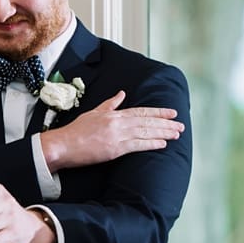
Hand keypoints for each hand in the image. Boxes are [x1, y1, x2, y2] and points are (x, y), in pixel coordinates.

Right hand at [40, 90, 183, 171]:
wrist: (63, 144)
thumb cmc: (75, 131)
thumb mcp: (93, 113)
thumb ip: (109, 104)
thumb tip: (122, 94)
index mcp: (112, 114)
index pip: (140, 111)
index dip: (158, 112)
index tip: (172, 113)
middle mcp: (117, 122)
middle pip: (146, 121)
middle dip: (166, 123)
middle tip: (181, 124)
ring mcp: (117, 135)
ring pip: (145, 132)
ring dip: (163, 133)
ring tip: (176, 133)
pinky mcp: (115, 148)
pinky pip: (138, 145)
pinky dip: (152, 144)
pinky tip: (163, 144)